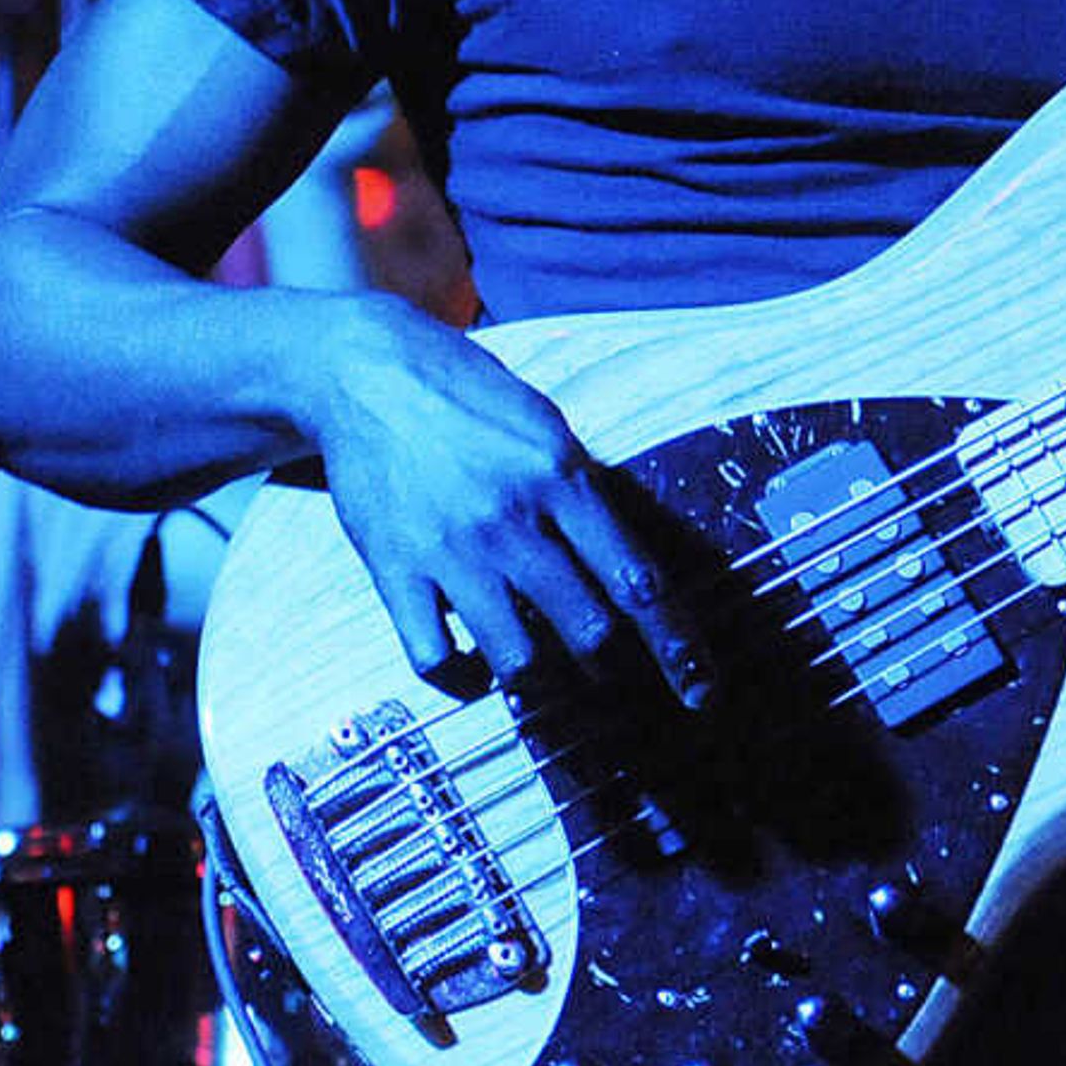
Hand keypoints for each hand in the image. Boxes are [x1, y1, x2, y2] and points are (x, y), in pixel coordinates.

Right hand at [306, 297, 709, 704]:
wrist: (368, 375)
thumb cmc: (471, 398)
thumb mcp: (547, 426)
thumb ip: (585, 493)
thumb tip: (630, 562)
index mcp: (563, 477)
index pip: (636, 579)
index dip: (673, 644)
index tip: (697, 690)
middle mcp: (513, 520)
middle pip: (587, 628)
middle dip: (609, 667)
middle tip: (612, 678)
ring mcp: (451, 550)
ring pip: (517, 655)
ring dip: (539, 676)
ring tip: (544, 670)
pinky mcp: (394, 569)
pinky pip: (432, 655)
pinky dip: (459, 677)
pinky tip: (471, 668)